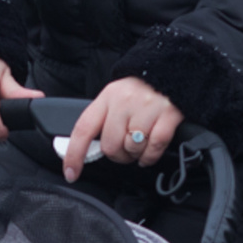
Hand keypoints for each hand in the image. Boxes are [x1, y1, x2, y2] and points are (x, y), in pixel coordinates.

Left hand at [63, 76, 181, 181]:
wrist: (172, 68)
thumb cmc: (141, 89)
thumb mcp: (115, 96)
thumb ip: (104, 119)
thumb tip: (89, 148)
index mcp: (107, 97)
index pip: (83, 129)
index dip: (74, 154)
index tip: (71, 173)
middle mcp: (124, 102)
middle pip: (110, 145)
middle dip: (117, 155)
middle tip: (125, 149)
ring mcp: (147, 108)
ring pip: (132, 149)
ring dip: (135, 154)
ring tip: (140, 144)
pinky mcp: (168, 115)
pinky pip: (153, 148)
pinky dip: (150, 156)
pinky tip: (150, 152)